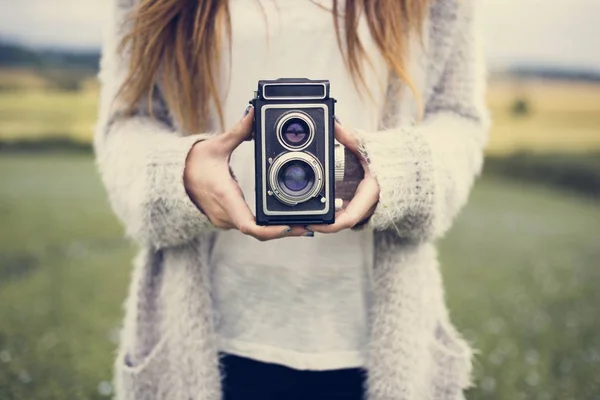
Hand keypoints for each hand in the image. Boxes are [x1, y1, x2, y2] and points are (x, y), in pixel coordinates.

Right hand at [184, 106, 307, 240]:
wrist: (173, 179)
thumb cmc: (192, 164)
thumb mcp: (216, 146)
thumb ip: (238, 131)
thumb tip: (252, 113)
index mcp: (226, 198)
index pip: (250, 226)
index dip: (272, 230)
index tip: (291, 227)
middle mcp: (227, 215)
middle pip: (261, 232)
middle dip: (288, 230)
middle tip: (312, 226)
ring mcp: (226, 220)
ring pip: (258, 232)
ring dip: (281, 230)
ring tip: (308, 224)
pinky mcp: (228, 220)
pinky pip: (252, 227)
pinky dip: (271, 226)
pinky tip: (289, 221)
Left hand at [307, 121, 379, 233]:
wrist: (408, 167)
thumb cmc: (390, 159)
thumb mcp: (368, 147)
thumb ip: (348, 136)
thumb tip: (333, 123)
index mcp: (370, 194)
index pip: (348, 218)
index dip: (329, 224)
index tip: (312, 222)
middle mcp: (368, 207)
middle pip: (340, 224)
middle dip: (320, 224)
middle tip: (299, 222)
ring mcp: (365, 210)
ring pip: (342, 221)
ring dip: (324, 222)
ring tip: (302, 218)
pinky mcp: (362, 208)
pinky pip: (345, 216)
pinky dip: (331, 216)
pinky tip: (317, 212)